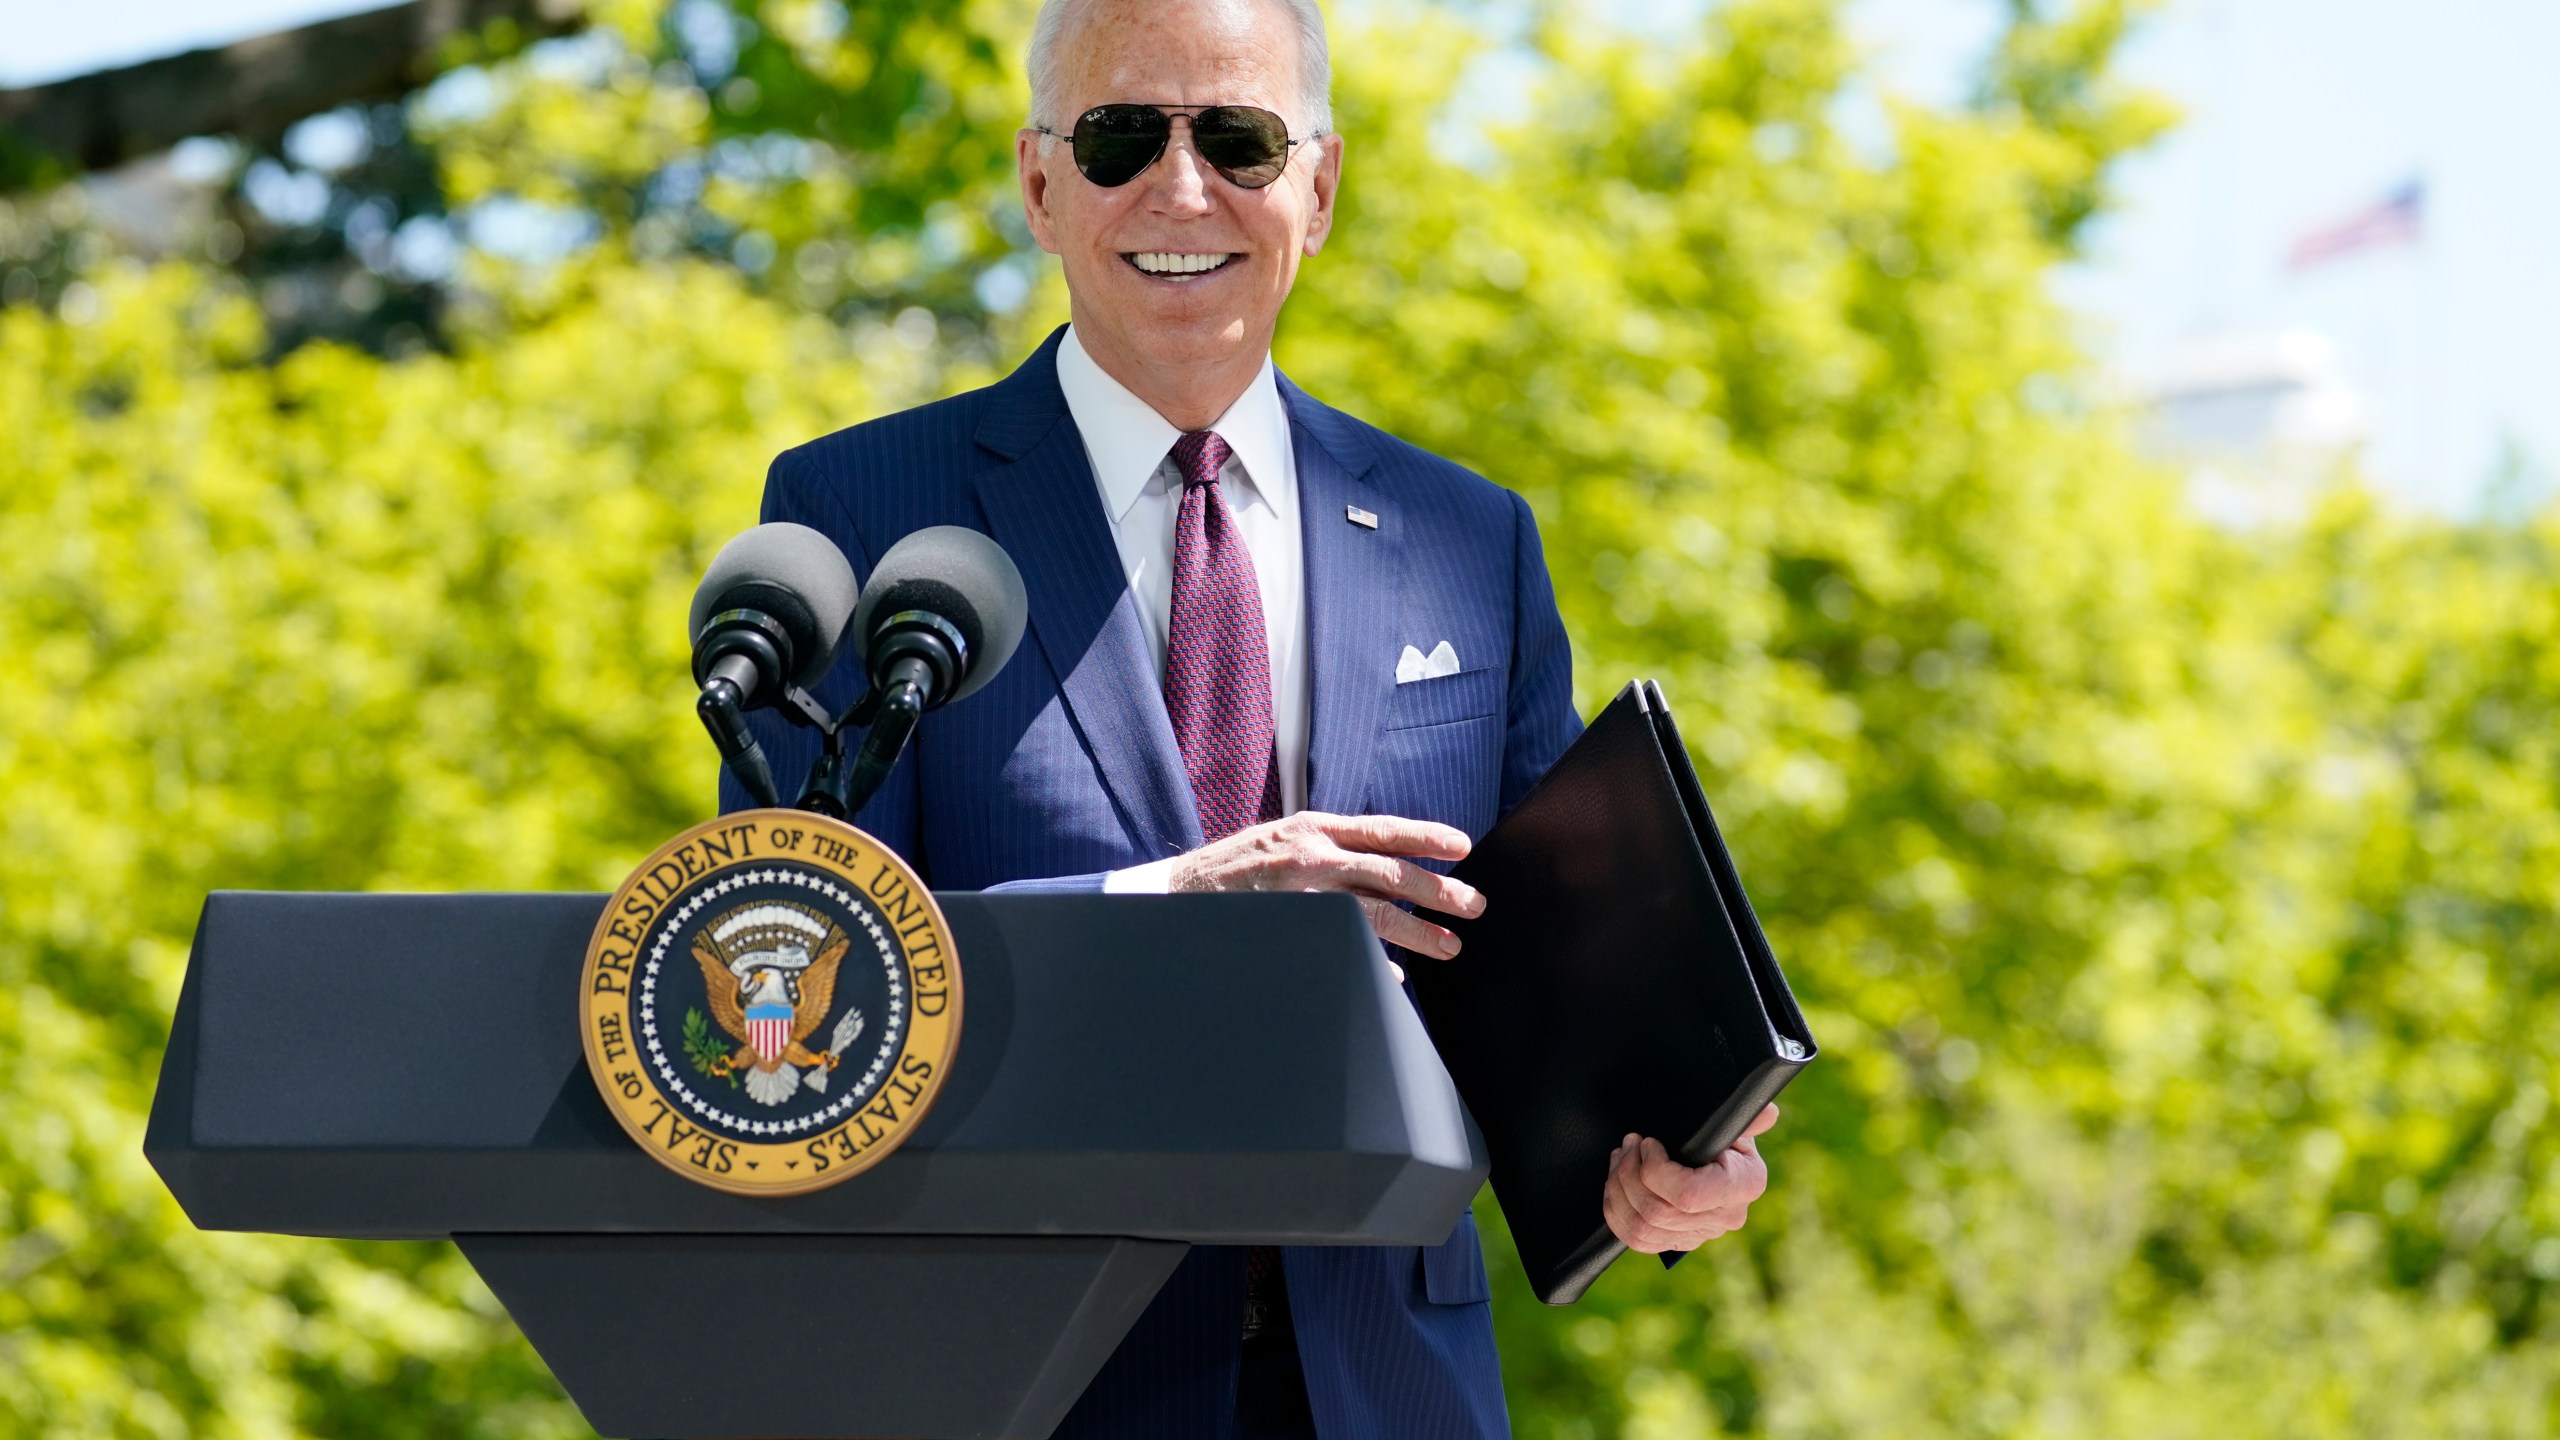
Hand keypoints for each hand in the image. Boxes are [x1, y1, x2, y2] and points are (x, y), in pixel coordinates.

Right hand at [1167, 811, 1485, 970]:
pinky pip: (1343, 949)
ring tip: (1450, 947)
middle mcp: (1310, 858)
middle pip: (1387, 874)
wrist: (1181, 891)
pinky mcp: (1291, 929)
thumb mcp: (1288, 838)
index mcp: (1314, 829)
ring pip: (1372, 915)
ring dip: (1417, 933)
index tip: (1463, 846)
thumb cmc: (1243, 865)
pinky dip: (1373, 962)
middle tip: (1473, 906)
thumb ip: (1335, 848)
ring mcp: (1300, 898)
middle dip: (1436, 891)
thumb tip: (1391, 867)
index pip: (1381, 830)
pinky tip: (1396, 975)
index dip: (1425, 836)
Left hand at [1601, 1103, 1777, 1254]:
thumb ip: (1745, 1119)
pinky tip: (1615, 1186)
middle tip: (1628, 1145)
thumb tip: (1768, 1114)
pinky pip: (1637, 1241)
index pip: (1688, 1195)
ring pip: (1642, 1229)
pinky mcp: (1678, 1242)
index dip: (1656, 1171)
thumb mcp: (1734, 1123)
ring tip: (1620, 1159)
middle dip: (1629, 1173)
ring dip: (1618, 1190)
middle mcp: (1724, 1217)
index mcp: (1742, 1186)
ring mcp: (1700, 1234)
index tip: (1649, 1143)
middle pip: (1657, 1212)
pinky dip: (1616, 1213)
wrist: (1721, 1158)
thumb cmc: (1724, 1135)